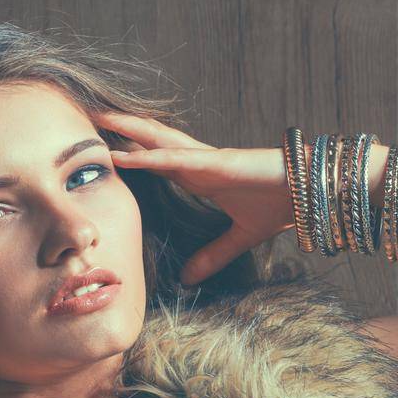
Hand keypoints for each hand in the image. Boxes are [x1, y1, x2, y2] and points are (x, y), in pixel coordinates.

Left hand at [99, 110, 296, 283]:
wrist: (311, 193)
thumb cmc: (280, 205)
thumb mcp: (238, 239)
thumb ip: (212, 256)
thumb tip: (188, 280)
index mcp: (199, 175)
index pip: (154, 160)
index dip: (128, 152)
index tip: (99, 150)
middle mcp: (197, 161)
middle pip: (148, 142)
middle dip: (118, 130)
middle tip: (86, 118)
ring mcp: (205, 159)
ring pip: (155, 141)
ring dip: (124, 131)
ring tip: (95, 120)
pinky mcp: (215, 163)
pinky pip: (173, 158)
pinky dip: (145, 156)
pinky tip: (121, 154)